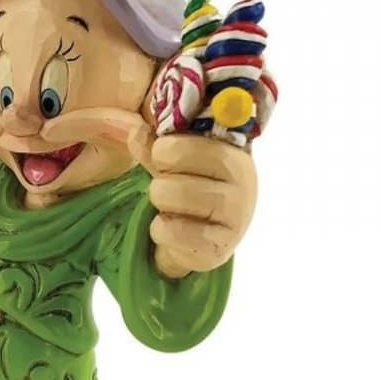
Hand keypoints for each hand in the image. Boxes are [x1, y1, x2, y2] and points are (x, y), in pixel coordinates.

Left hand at [148, 135, 256, 278]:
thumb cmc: (185, 193)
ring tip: (170, 209)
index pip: (185, 138)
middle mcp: (243, 179)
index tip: (166, 162)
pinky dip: (160, 231)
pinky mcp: (220, 247)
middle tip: (170, 190)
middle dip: (160, 179)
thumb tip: (138, 132)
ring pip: (172, 194)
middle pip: (175, 163)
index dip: (163, 151)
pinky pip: (172, 231)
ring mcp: (236, 215)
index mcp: (232, 150)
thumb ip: (155, 144)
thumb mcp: (170, 162)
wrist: (195, 245)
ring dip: (160, 204)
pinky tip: (171, 230)